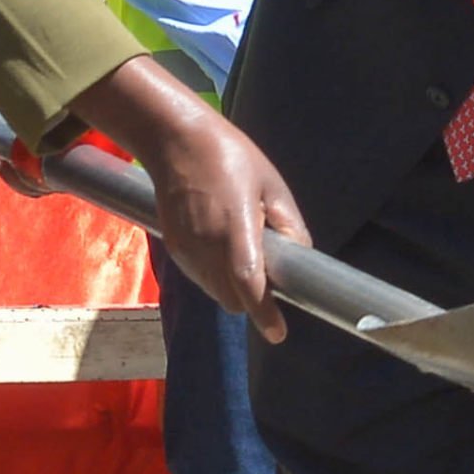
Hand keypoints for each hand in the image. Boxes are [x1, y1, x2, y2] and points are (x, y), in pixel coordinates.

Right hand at [73, 55, 307, 339]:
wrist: (173, 140)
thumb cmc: (229, 156)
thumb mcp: (271, 183)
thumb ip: (289, 224)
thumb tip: (300, 256)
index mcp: (236, 228)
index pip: (250, 284)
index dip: (264, 313)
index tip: (278, 332)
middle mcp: (207, 245)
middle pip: (232, 299)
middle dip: (251, 301)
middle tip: (268, 280)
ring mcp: (187, 249)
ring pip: (214, 291)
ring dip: (232, 288)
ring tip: (242, 253)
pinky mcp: (173, 247)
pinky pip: (199, 277)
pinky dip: (214, 276)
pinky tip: (221, 248)